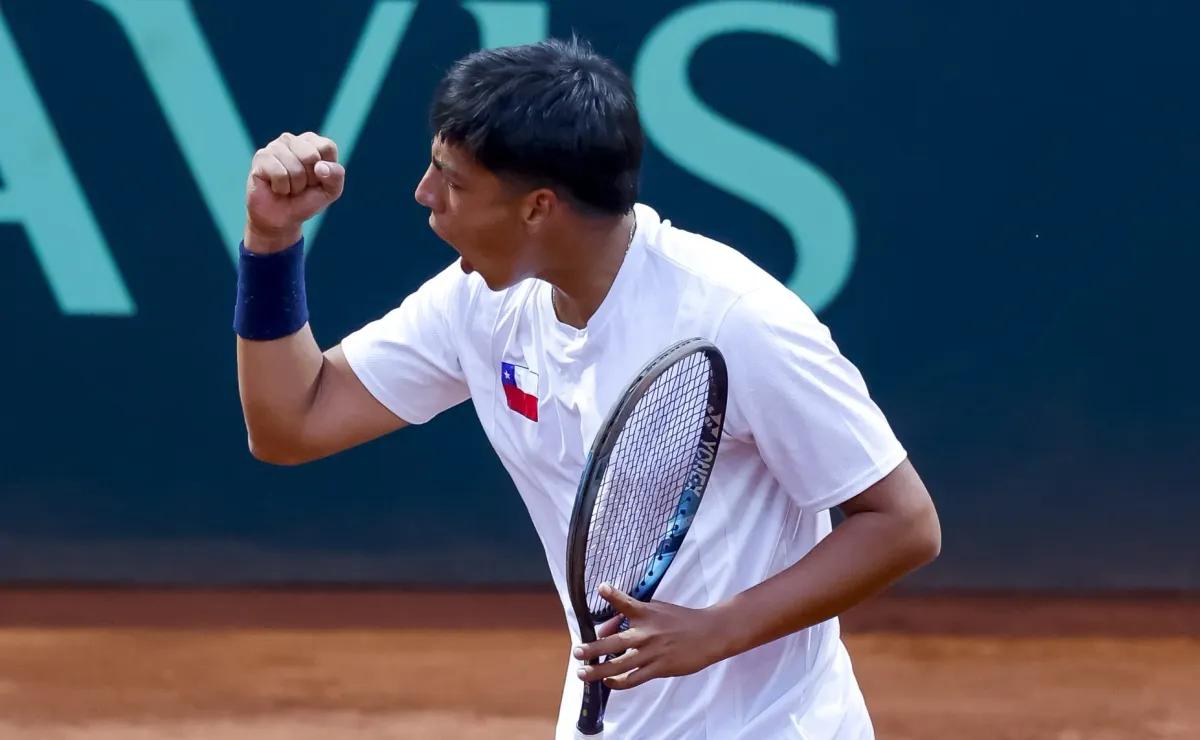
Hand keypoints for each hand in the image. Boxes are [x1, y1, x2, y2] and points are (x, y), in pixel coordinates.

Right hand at [244, 132, 344, 252]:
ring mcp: (274, 146)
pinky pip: (280, 174)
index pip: (327, 147)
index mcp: (311, 142)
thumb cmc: (306, 200)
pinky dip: (281, 188)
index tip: (317, 179)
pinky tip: (276, 187)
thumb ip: (336, 176)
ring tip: (288, 187)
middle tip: (300, 185)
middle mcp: (291, 140)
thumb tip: (320, 166)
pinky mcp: (261, 157)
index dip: (326, 171)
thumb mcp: (331, 190)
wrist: (281, 219)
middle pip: (311, 156)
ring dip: (294, 186)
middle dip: (309, 179)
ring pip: (295, 167)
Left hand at [572, 583, 730, 690]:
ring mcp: (653, 652)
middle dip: (593, 647)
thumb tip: (606, 628)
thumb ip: (632, 615)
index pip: (626, 603)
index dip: (613, 594)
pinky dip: (619, 683)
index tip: (602, 588)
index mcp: (646, 613)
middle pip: (615, 642)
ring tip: (582, 673)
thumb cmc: (680, 619)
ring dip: (599, 670)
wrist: (709, 634)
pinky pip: (635, 679)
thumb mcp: (657, 609)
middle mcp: (647, 633)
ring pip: (620, 665)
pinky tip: (608, 682)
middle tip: (577, 651)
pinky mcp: (660, 668)